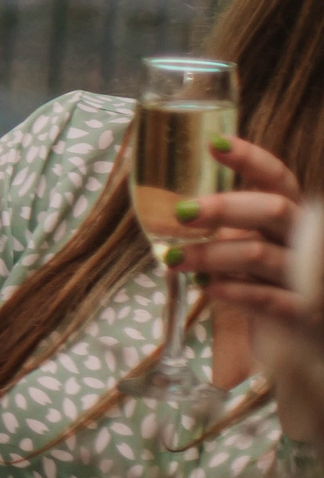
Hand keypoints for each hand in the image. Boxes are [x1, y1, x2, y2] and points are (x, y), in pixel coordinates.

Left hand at [177, 135, 312, 324]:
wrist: (295, 335)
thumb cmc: (262, 278)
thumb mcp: (248, 241)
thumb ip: (224, 222)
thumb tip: (168, 205)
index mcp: (291, 214)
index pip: (279, 178)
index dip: (251, 158)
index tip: (214, 143)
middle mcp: (306, 239)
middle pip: (274, 209)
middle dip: (225, 207)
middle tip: (181, 212)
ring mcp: (309, 276)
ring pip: (260, 253)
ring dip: (211, 254)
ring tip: (172, 257)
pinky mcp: (302, 312)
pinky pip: (266, 298)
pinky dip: (232, 291)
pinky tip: (205, 285)